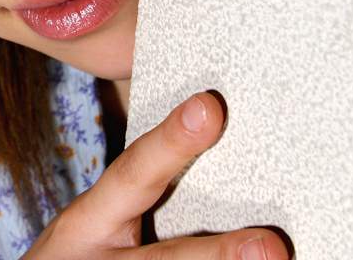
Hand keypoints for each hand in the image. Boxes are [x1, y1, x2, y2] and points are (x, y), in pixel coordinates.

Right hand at [22, 91, 290, 258]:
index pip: (130, 175)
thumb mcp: (87, 228)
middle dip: (218, 256)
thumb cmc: (77, 259)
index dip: (168, 143)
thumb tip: (210, 134)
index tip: (209, 108)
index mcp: (88, 225)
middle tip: (272, 246)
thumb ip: (136, 198)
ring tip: (275, 259)